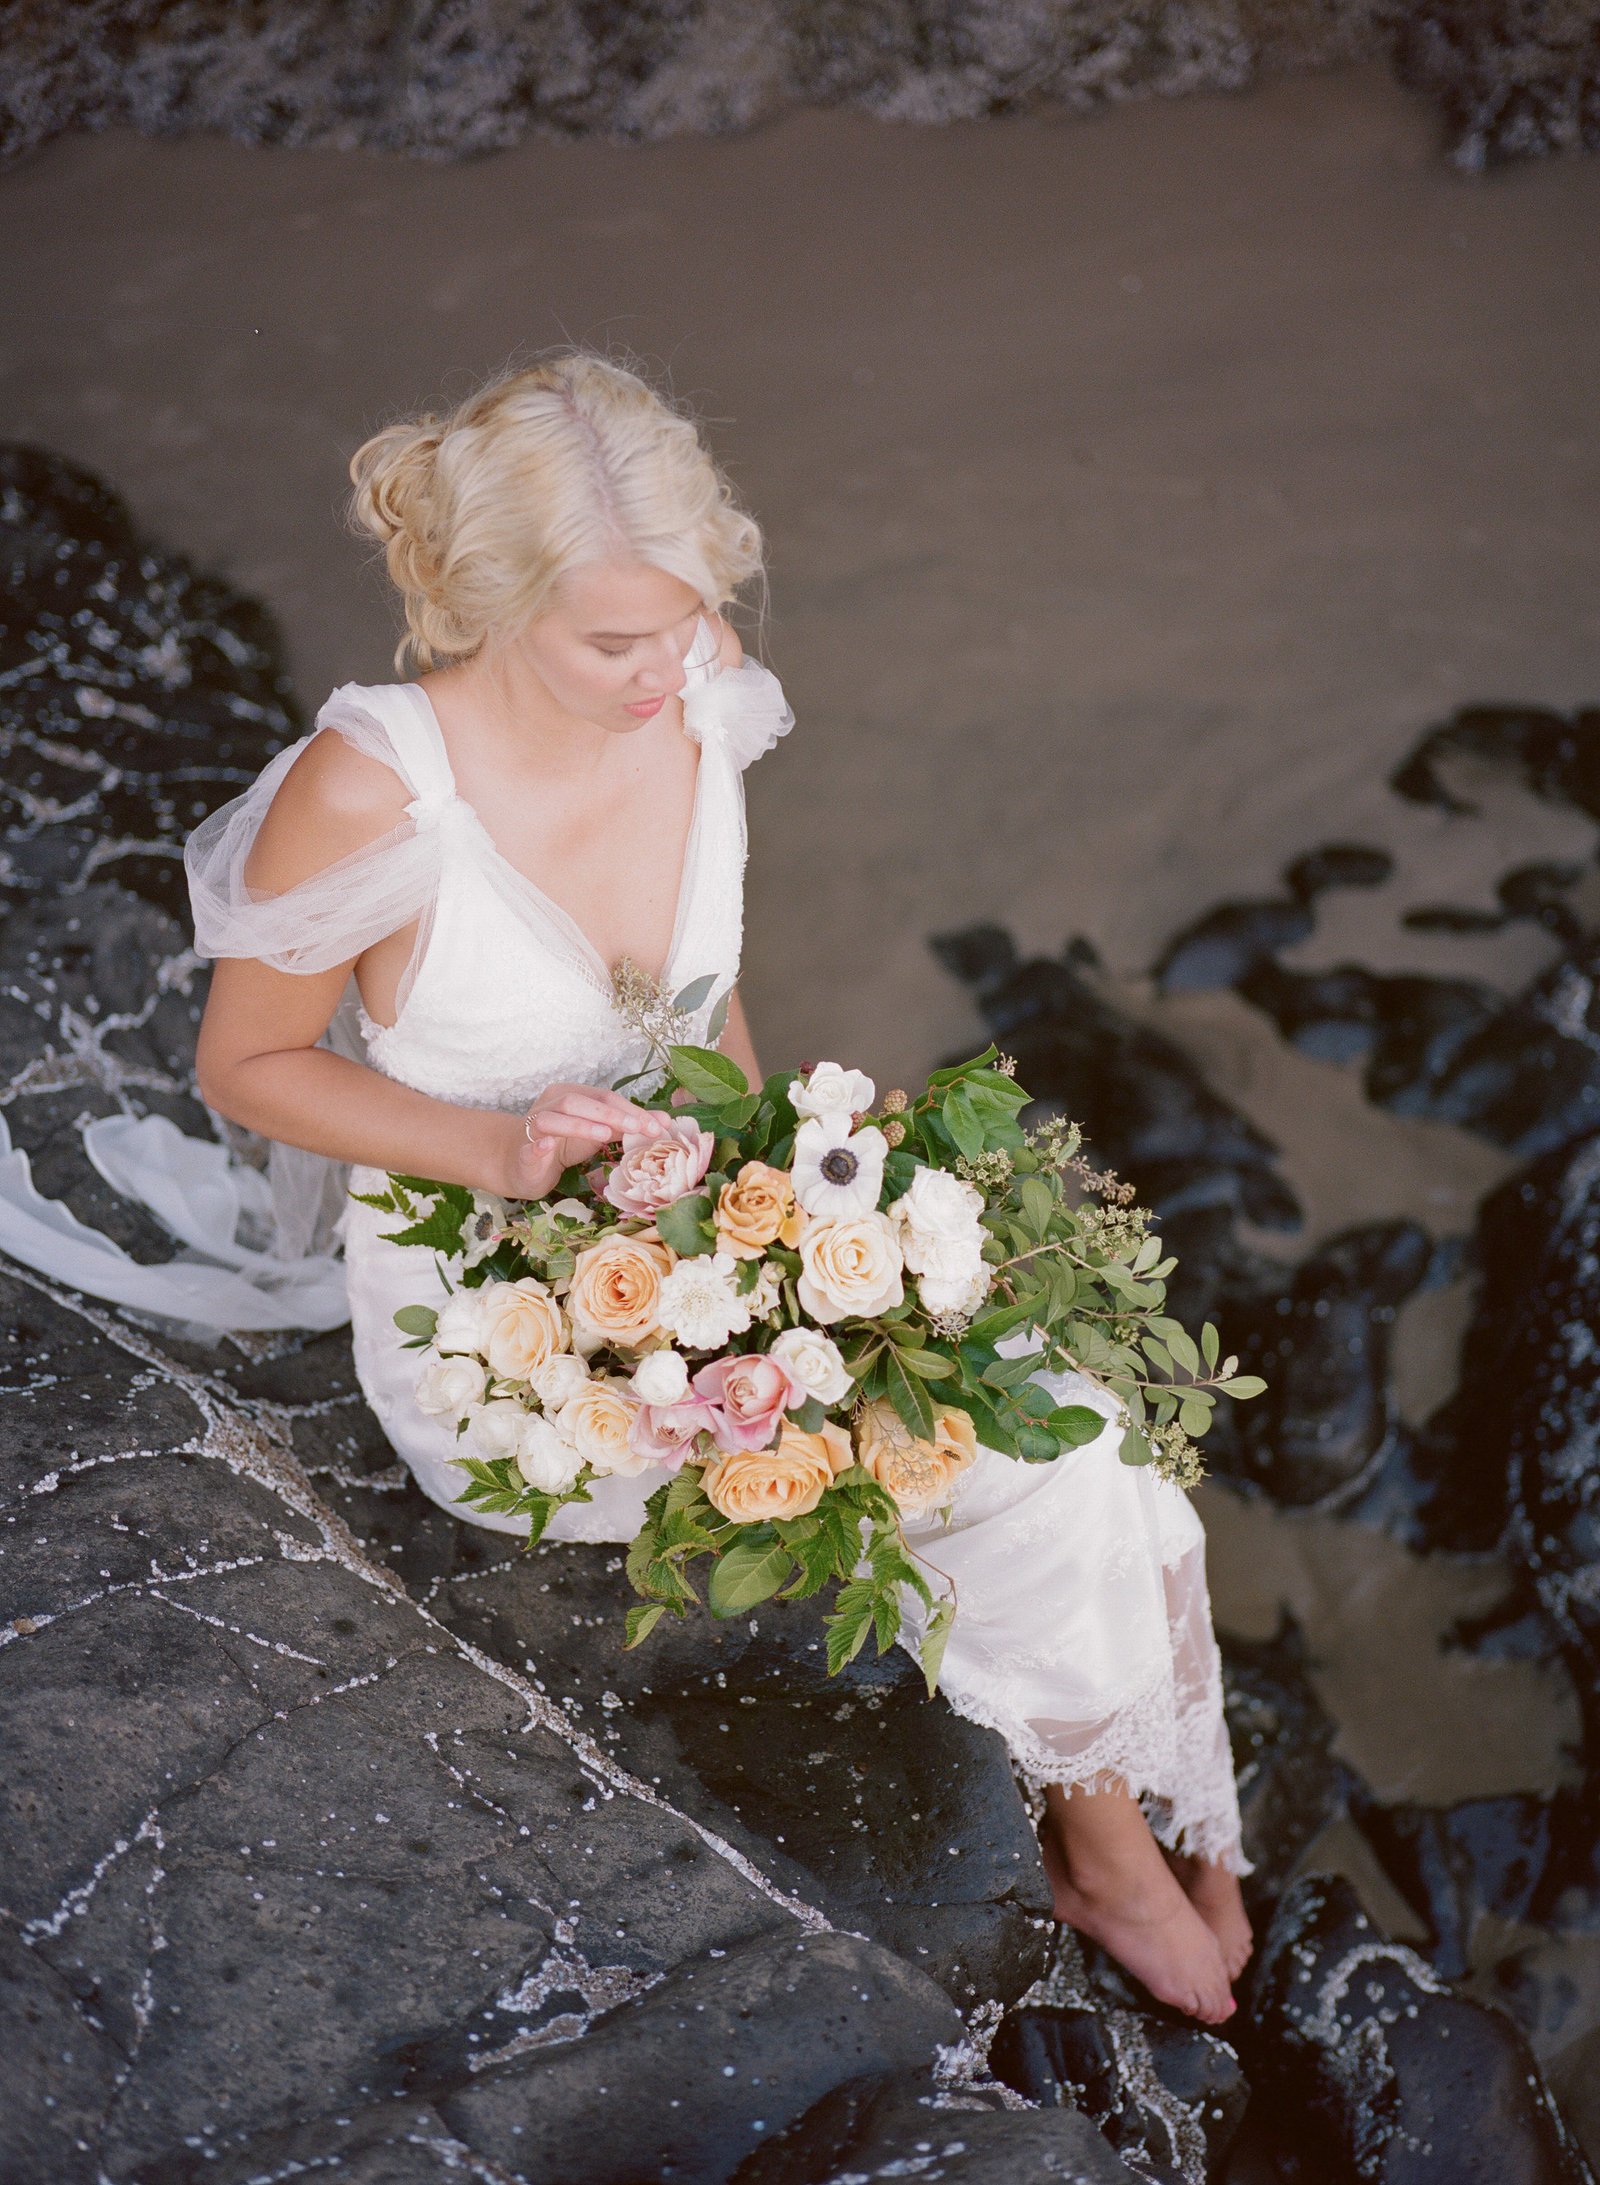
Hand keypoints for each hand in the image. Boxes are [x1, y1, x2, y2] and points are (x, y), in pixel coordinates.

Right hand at [504, 1083, 668, 1199]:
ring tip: (605, 1135)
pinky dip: (540, 1144)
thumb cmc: (564, 1144)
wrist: (524, 1164)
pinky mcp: (524, 1150)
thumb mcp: (599, 1132)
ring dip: (580, 1125)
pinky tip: (549, 1146)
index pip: (605, 1097)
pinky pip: (530, 1144)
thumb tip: (664, 1121)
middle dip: (611, 1114)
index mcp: (572, 1095)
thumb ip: (628, 1125)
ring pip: (553, 1118)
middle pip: (580, 1102)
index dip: (631, 1110)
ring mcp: (535, 1126)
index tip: (657, 1126)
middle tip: (637, 1127)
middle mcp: (552, 1104)